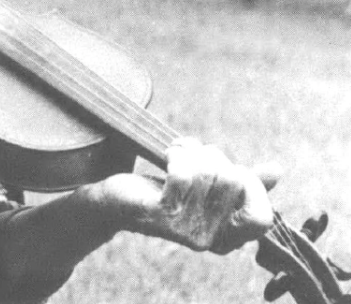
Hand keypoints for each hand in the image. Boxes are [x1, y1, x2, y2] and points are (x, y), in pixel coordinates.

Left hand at [98, 138, 276, 253]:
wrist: (115, 202)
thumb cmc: (164, 191)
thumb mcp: (206, 188)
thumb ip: (242, 183)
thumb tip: (278, 171)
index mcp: (227, 238)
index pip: (262, 218)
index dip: (253, 186)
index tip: (230, 168)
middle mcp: (211, 240)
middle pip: (234, 181)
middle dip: (214, 157)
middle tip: (194, 155)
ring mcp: (186, 230)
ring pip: (209, 172)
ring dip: (192, 150)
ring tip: (177, 152)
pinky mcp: (162, 213)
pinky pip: (183, 173)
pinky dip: (177, 154)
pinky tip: (166, 155)